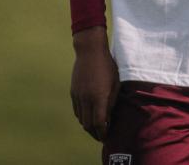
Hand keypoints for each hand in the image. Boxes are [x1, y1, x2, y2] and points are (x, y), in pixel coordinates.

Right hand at [70, 26, 119, 141]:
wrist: (90, 51)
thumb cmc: (108, 66)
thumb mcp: (115, 83)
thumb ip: (111, 102)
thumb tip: (108, 117)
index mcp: (99, 97)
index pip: (99, 123)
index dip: (102, 132)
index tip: (106, 137)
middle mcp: (86, 99)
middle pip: (88, 124)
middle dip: (95, 133)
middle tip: (102, 135)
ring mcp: (78, 96)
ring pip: (81, 119)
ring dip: (88, 126)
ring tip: (96, 128)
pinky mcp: (73, 92)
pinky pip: (76, 110)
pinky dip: (82, 117)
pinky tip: (88, 116)